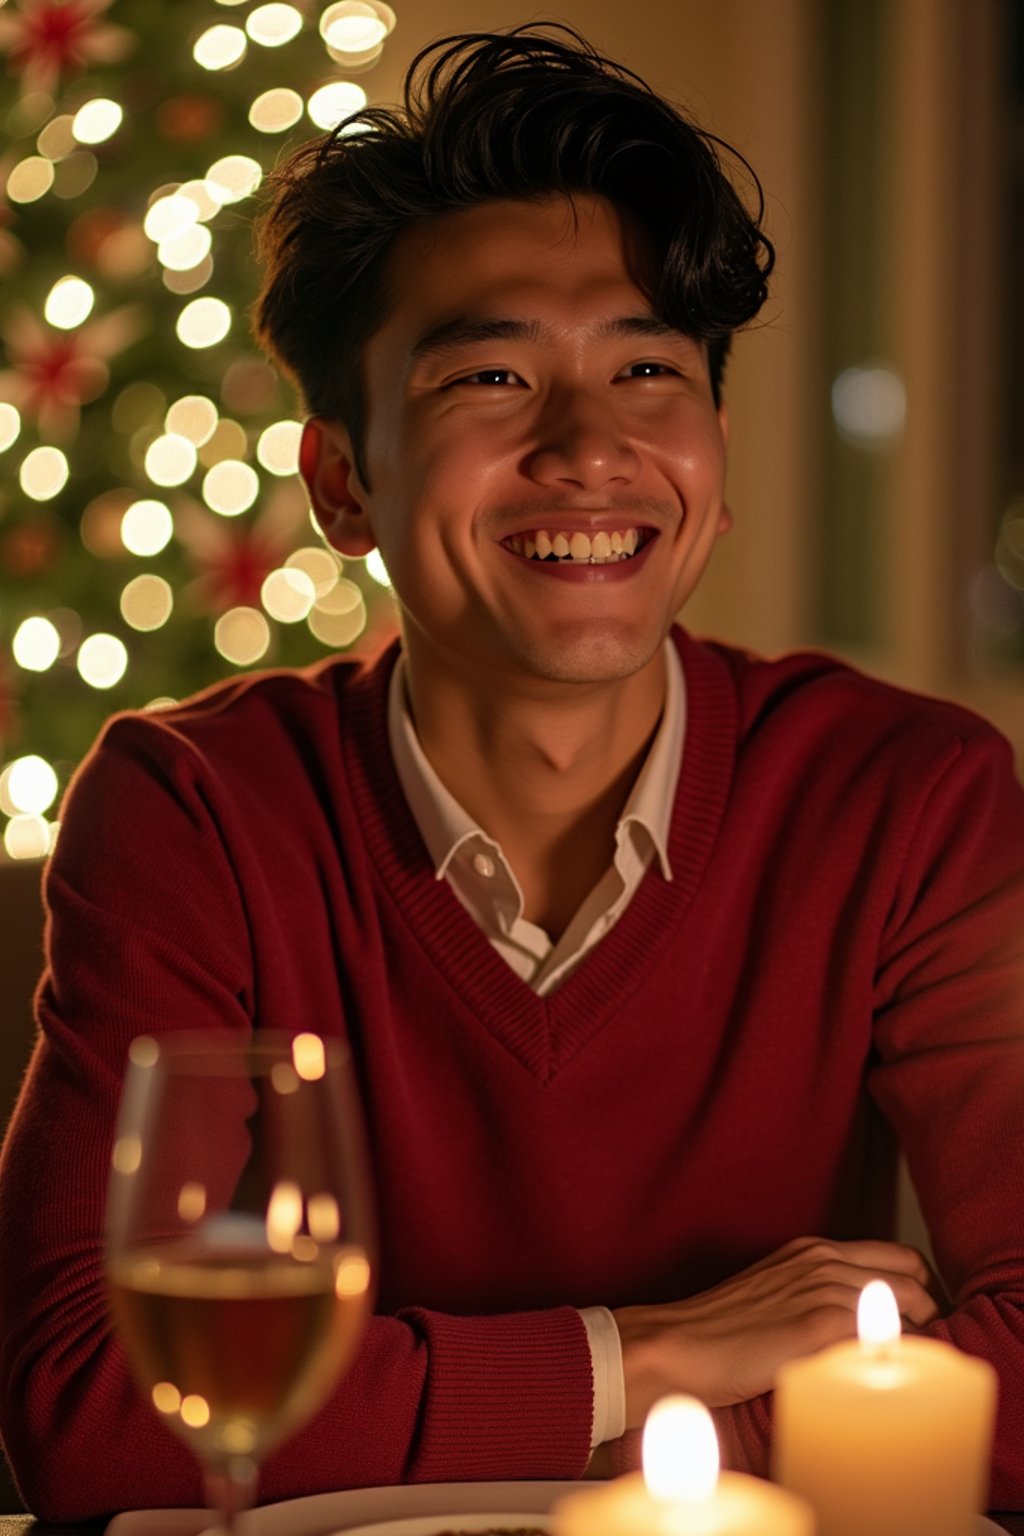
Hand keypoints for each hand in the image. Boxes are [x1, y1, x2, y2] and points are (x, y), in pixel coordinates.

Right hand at [613, 1236, 939, 1425]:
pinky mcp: (820, 1324)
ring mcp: (824, 1288)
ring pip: (908, 1306)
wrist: (683, 1345)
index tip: (915, 1323)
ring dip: (913, 1338)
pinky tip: (876, 1377)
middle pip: (914, 1277)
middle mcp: (825, 1260)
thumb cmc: (723, 1330)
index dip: (917, 1291)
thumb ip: (817, 1293)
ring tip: (897, 1369)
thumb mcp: (776, 1292)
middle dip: (925, 1314)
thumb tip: (861, 1322)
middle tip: (913, 1350)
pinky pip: (884, 1336)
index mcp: (814, 1249)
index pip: (900, 1256)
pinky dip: (892, 1355)